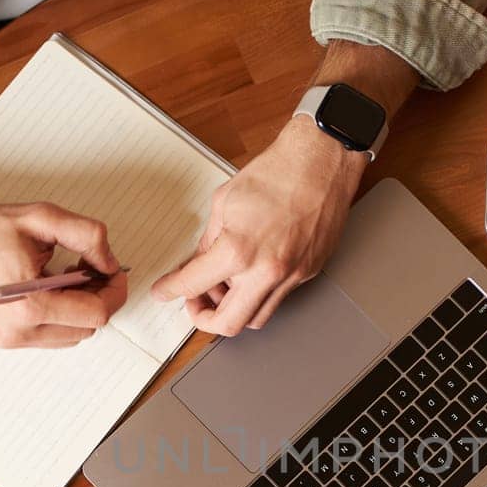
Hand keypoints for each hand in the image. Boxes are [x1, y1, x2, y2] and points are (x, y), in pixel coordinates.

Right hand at [0, 180, 127, 348]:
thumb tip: (110, 262)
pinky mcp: (5, 339)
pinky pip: (52, 335)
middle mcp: (19, 331)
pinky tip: (50, 287)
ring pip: (72, 335)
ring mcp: (11, 339)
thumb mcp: (42, 218)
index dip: (114, 291)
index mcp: (30, 305)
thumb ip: (87, 236)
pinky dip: (62, 314)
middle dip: (98, 297)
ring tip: (65, 276)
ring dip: (81, 308)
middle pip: (88, 327)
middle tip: (88, 267)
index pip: (96, 313)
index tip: (116, 271)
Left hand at [149, 117, 366, 334]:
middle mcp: (267, 272)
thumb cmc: (277, 173)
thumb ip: (209, 240)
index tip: (164, 291)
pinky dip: (258, 293)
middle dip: (204, 318)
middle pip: (228, 324)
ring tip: (225, 286)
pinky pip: (278, 297)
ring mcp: (291, 276)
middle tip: (196, 303)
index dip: (171, 290)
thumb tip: (200, 263)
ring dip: (235, 309)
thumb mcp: (225, 202)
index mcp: (239, 251)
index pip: (194, 285)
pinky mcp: (307, 272)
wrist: (321, 162)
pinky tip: (251, 273)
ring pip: (257, 318)